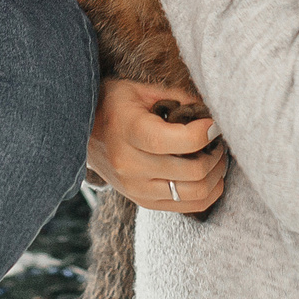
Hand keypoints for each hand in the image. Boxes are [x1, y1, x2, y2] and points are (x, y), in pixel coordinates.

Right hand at [87, 76, 226, 213]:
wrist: (80, 133)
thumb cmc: (116, 105)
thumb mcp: (142, 91)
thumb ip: (178, 98)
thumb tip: (211, 113)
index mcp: (129, 131)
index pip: (177, 142)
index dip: (204, 134)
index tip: (213, 124)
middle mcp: (130, 165)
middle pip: (192, 172)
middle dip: (216, 155)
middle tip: (219, 140)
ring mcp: (135, 188)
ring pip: (194, 194)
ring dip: (214, 176)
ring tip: (216, 157)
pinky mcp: (142, 201)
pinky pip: (185, 207)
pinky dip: (206, 192)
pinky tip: (208, 174)